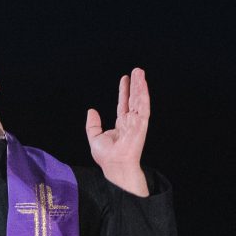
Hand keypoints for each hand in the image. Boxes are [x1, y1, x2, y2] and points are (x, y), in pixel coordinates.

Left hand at [85, 67, 151, 195]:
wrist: (114, 165)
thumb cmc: (107, 157)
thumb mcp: (94, 138)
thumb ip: (92, 124)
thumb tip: (91, 110)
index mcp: (122, 124)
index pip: (124, 104)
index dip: (124, 91)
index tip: (125, 79)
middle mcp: (131, 122)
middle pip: (133, 99)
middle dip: (135, 85)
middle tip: (137, 70)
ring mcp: (137, 122)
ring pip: (139, 100)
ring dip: (140, 86)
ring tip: (140, 72)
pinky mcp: (141, 124)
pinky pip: (143, 106)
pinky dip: (143, 95)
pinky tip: (143, 84)